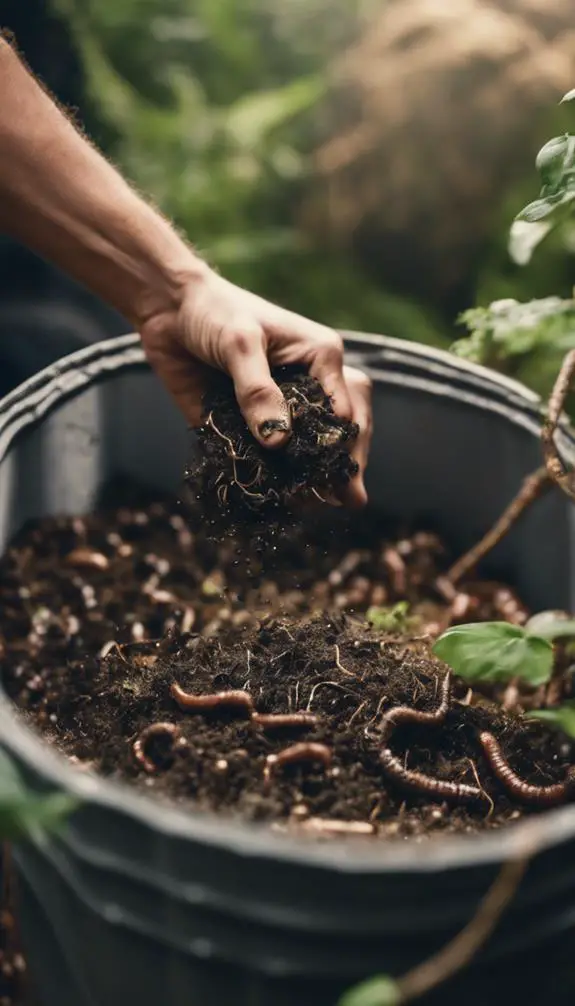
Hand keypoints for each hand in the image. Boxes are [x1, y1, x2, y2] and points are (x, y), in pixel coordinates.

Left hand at [140, 268, 371, 506]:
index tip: (344, 477)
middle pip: (339, 434)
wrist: (168, 309)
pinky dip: (274, 480)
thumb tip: (277, 442)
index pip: (346, 409)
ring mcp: (279, 410)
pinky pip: (268, 459)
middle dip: (344, 467)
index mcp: (320, 360)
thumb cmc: (214, 311)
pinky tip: (280, 501)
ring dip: (311, 480)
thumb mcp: (240, 343)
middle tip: (347, 501)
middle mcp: (308, 387)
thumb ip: (257, 390)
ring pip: (307, 452)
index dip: (348, 445)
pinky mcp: (248, 426)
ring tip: (310, 505)